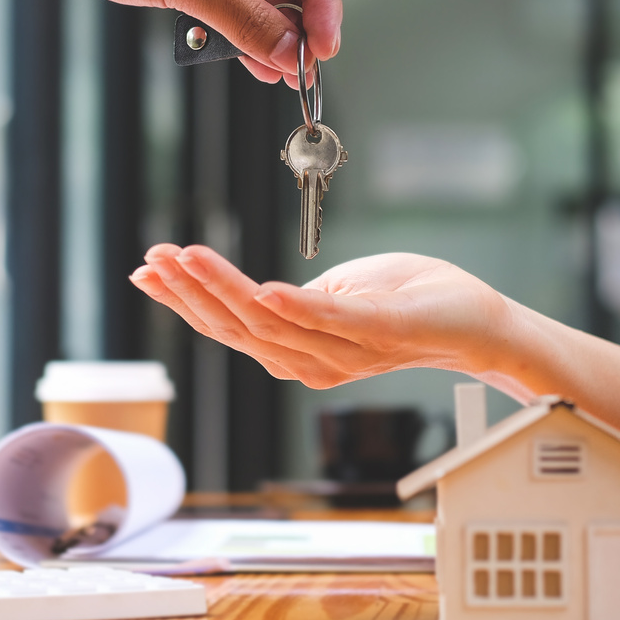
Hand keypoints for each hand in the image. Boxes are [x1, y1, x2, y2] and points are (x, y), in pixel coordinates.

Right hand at [129, 245, 516, 388]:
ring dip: (225, 290)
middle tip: (154, 259)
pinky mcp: (381, 334)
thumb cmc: (405, 301)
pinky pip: (329, 324)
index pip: (227, 326)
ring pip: (269, 325)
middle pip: (236, 329)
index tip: (146, 270)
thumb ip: (293, 301)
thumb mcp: (334, 294)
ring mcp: (346, 353)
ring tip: (188, 258)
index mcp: (297, 348)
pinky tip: (263, 290)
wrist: (474, 320)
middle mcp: (313, 362)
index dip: (183, 301)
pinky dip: (295, 308)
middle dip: (189, 292)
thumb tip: (252, 289)